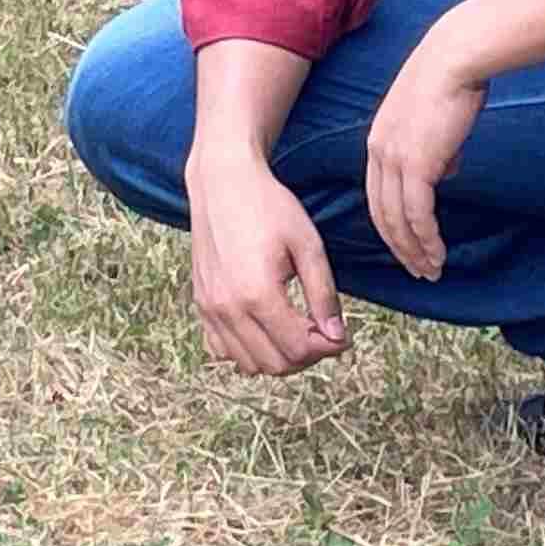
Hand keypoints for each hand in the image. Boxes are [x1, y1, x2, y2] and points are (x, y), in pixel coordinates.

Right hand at [186, 149, 344, 375]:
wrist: (222, 181)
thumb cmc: (268, 206)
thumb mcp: (308, 246)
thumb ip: (323, 295)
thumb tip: (337, 337)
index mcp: (257, 293)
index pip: (299, 349)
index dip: (328, 348)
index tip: (342, 334)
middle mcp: (228, 308)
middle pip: (275, 364)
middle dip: (307, 356)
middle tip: (323, 332)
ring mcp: (210, 308)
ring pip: (249, 364)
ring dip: (278, 357)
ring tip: (297, 330)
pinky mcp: (201, 303)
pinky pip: (223, 349)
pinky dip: (247, 350)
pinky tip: (265, 327)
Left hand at [363, 43, 489, 282]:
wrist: (455, 57)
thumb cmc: (451, 80)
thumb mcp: (432, 119)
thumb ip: (433, 148)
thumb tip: (446, 171)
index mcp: (378, 141)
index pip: (377, 196)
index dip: (392, 225)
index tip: (408, 247)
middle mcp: (379, 153)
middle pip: (383, 214)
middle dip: (401, 248)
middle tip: (419, 271)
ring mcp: (395, 159)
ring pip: (399, 220)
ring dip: (416, 250)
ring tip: (432, 271)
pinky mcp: (416, 164)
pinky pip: (418, 214)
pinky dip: (427, 239)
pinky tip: (438, 254)